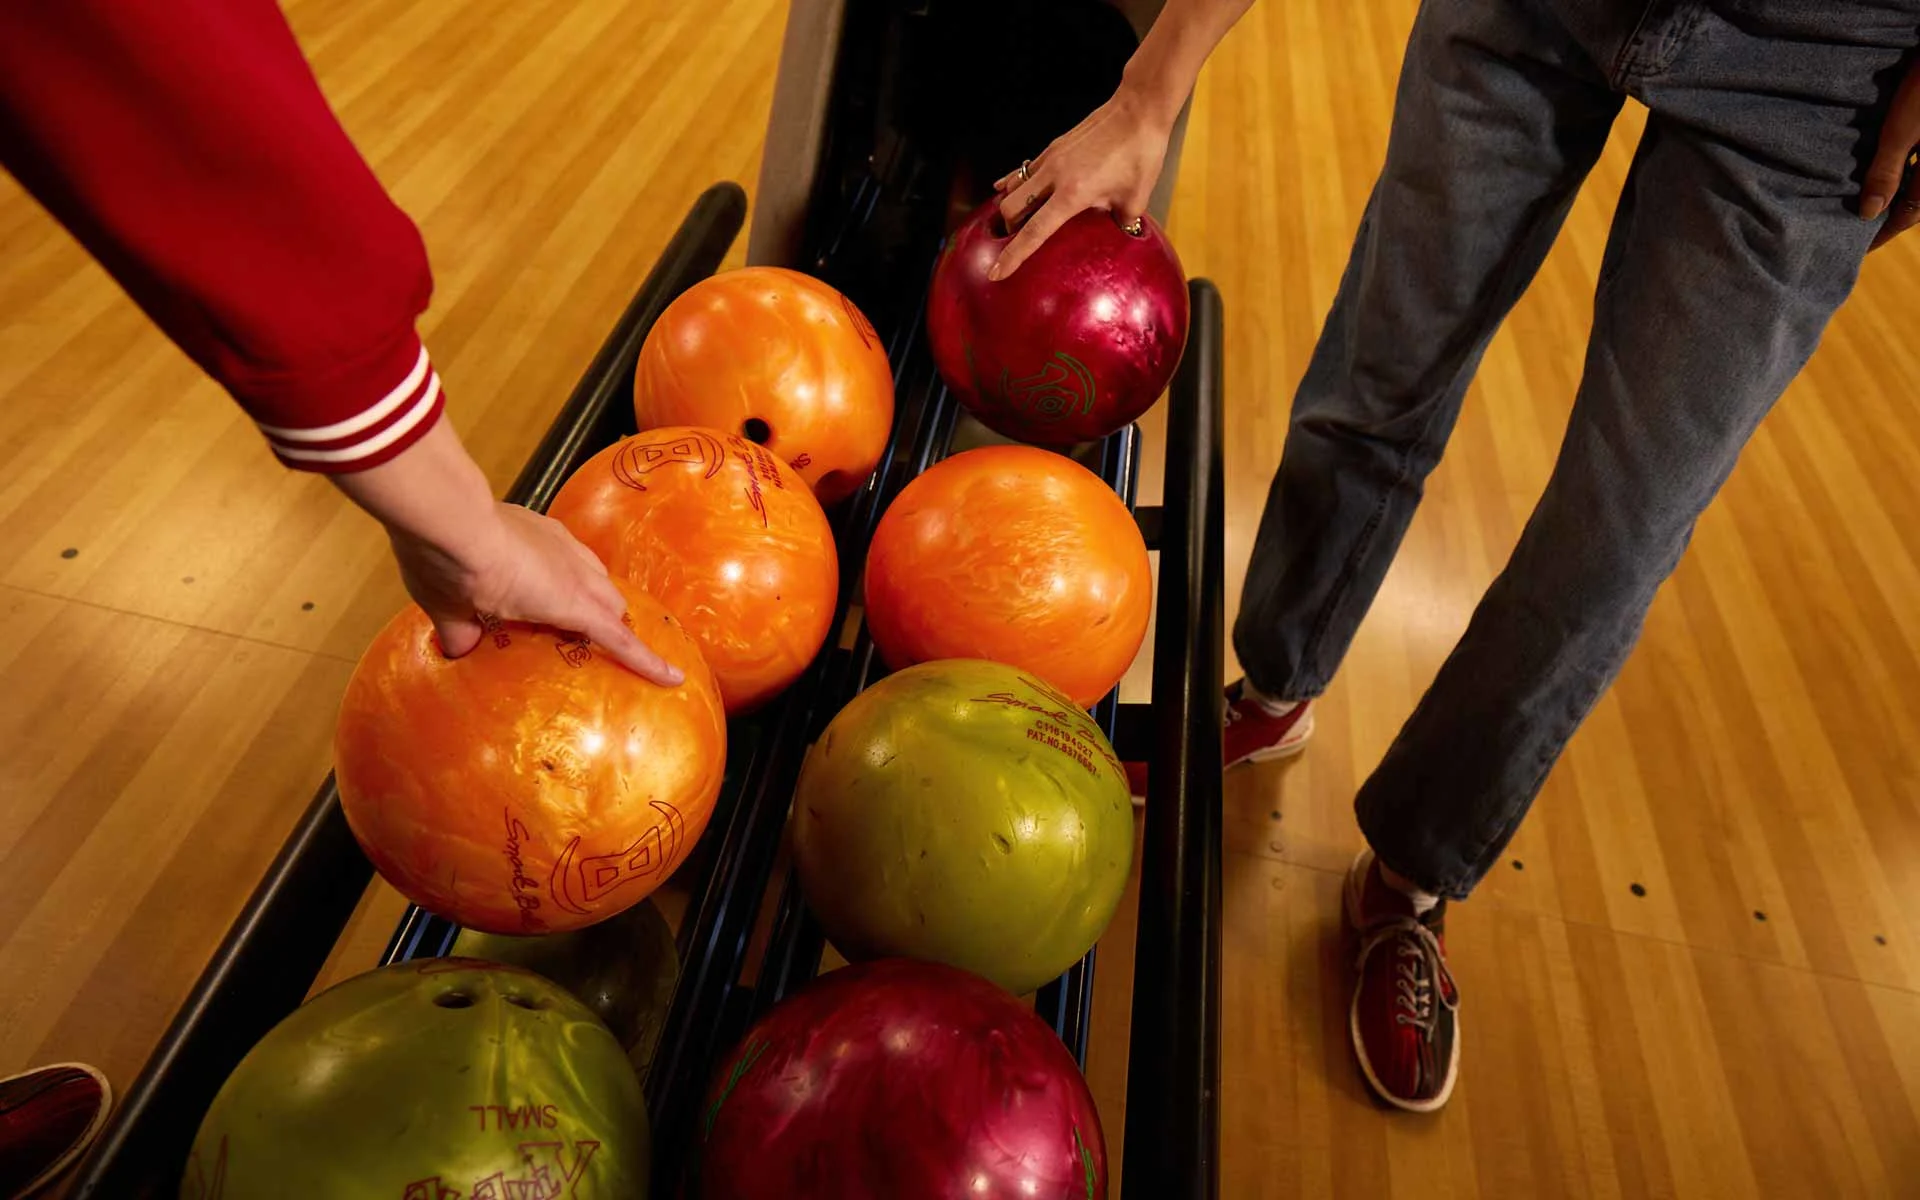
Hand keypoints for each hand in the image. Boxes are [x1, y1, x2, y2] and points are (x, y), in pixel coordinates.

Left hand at [391, 502, 683, 685]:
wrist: (448, 517)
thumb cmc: (455, 573)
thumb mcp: (453, 614)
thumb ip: (461, 634)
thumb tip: (459, 649)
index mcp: (566, 603)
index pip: (618, 638)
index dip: (646, 662)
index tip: (673, 678)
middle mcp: (576, 573)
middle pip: (615, 604)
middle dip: (616, 627)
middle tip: (597, 648)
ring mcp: (563, 544)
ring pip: (601, 574)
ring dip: (597, 596)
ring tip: (575, 610)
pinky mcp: (547, 524)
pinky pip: (576, 552)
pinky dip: (573, 570)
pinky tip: (546, 570)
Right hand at [988, 87, 1175, 279]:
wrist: (1138, 110)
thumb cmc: (1140, 152)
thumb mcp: (1136, 198)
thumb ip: (1122, 221)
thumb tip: (1120, 233)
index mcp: (1073, 194)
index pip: (1034, 233)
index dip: (1014, 256)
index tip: (997, 272)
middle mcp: (1054, 176)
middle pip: (1011, 208)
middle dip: (1008, 228)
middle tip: (1016, 240)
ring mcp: (1051, 158)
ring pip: (1013, 186)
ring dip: (1010, 205)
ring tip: (1016, 218)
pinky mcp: (1054, 146)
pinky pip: (1024, 169)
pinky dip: (1015, 182)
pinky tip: (1007, 186)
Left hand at [1864, 57, 1919, 248]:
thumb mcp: (1901, 130)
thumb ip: (1886, 170)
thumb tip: (1867, 213)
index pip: (1907, 215)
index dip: (1881, 234)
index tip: (1857, 251)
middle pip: (1913, 201)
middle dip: (1885, 216)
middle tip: (1853, 231)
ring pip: (1915, 181)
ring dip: (1891, 193)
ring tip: (1859, 204)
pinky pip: (1915, 161)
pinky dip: (1898, 171)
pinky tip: (1877, 169)